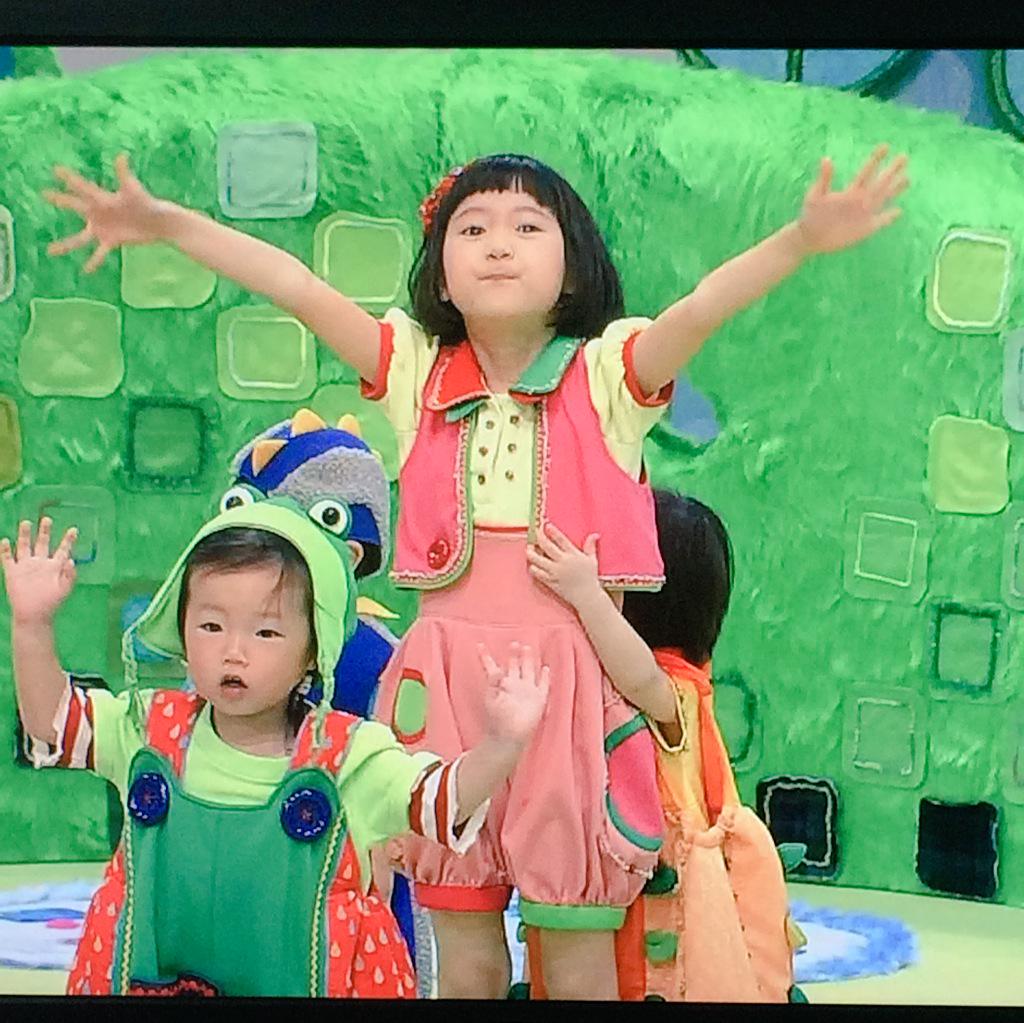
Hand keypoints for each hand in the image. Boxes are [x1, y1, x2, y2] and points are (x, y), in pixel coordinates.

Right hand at [0, 518, 77, 623]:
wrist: (34, 614)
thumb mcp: (65, 588)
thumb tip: (71, 560)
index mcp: (54, 566)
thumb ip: (70, 574)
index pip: (63, 549)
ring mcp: (26, 566)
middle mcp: (40, 563)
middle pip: (42, 543)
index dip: (68, 540)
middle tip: (47, 519)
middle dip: (45, 531)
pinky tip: (5, 541)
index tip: (74, 529)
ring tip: (26, 522)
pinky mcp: (12, 572)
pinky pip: (7, 558)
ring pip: (25, 546)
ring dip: (25, 535)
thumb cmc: (52, 602)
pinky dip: (5, 550)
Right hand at [43, 154, 166, 271]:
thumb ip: (124, 174)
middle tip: (42, 193)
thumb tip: (121, 155)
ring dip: (66, 245)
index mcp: (101, 198)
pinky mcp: (111, 241)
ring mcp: (102, 228)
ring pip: (80, 238)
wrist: (158, 222)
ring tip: (49, 251)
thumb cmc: (146, 203)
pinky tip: (85, 270)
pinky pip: (99, 253)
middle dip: (60, 200)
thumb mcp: (133, 189)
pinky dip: (93, 262)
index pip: (81, 187)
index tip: (55, 169)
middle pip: (75, 206)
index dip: (69, 179)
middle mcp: (98, 213)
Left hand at [478, 642, 549, 747]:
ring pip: (528, 671)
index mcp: (499, 684)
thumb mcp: (491, 698)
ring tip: (527, 648)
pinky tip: (546, 668)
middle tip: (513, 643)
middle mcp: (513, 685)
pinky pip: (543, 684)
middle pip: (513, 665)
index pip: (491, 666)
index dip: (485, 656)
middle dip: (513, 654)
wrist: (509, 737)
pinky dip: (545, 677)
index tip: (479, 645)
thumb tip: (499, 670)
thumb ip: (494, 681)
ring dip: (528, 660)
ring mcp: (526, 691)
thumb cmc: (497, 719)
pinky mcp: (539, 698)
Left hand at [527, 523, 600, 608]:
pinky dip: (533, 568)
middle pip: (547, 546)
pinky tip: (532, 564)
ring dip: (531, 552)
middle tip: (536, 532)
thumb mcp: (592, 560)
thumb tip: (594, 534)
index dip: (552, 531)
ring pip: (538, 560)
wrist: (587, 596)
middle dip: (539, 537)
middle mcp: (562, 562)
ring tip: (529, 548)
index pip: (561, 540)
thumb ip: (590, 546)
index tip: (546, 525)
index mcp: (573, 555)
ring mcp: (555, 572)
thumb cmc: (590, 578)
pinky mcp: (550, 581)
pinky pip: (537, 573)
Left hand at [796, 144, 908, 255]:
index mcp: (851, 192)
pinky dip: (889, 217)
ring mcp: (864, 214)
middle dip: (892, 170)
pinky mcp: (866, 228)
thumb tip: (826, 159)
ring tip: (907, 178)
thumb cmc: (810, 215)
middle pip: (880, 183)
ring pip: (884, 198)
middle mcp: (860, 200)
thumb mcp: (815, 196)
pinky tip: (899, 211)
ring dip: (895, 189)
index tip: (885, 145)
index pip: (866, 172)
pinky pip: (881, 221)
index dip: (876, 159)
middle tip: (904, 156)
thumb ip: (824, 179)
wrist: (810, 237)